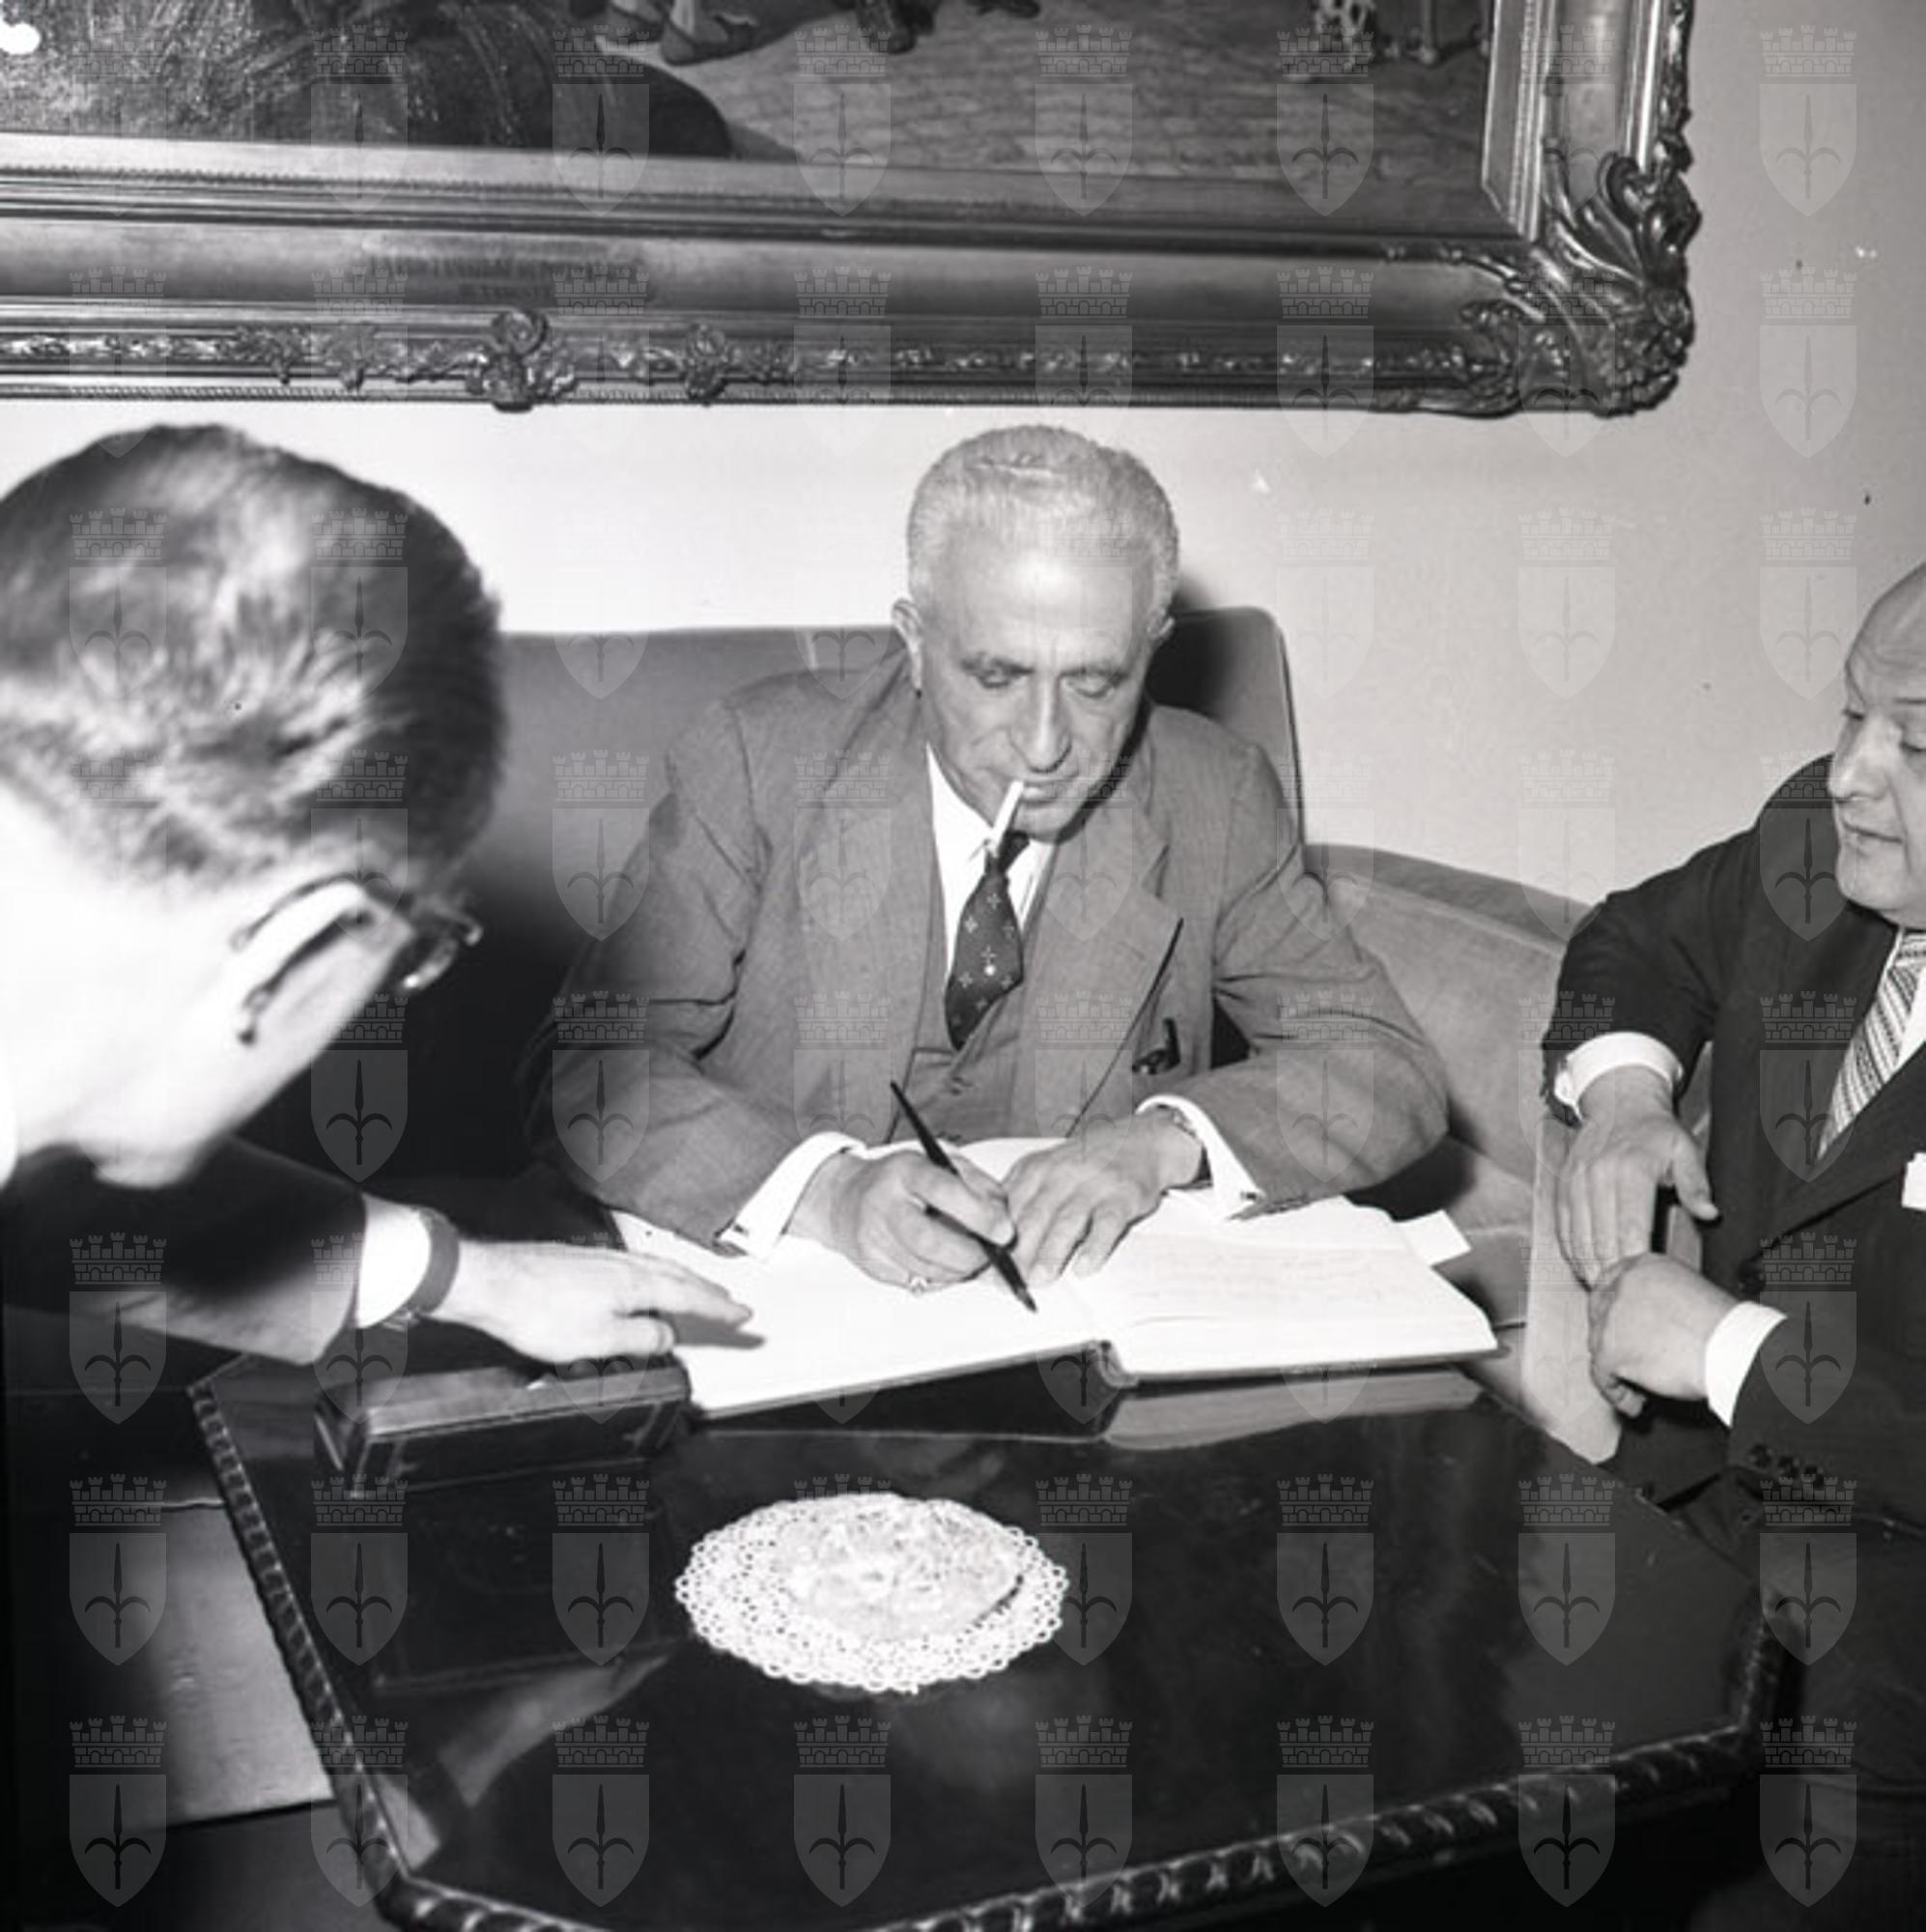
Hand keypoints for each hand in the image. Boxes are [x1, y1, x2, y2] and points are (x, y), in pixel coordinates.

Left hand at [438, 1239, 748, 1362]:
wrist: (493, 1282)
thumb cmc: (537, 1310)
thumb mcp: (598, 1340)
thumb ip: (640, 1339)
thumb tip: (667, 1336)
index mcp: (635, 1284)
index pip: (689, 1297)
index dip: (719, 1308)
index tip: (743, 1314)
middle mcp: (623, 1265)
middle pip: (678, 1277)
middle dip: (709, 1291)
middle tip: (731, 1302)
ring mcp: (603, 1259)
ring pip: (657, 1269)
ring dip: (684, 1280)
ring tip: (697, 1289)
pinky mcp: (583, 1261)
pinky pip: (636, 1266)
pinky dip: (655, 1275)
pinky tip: (643, 1281)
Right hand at [790, 1149, 1014, 1288]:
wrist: (845, 1198)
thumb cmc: (900, 1179)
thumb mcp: (938, 1162)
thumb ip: (974, 1183)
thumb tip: (1001, 1216)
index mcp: (905, 1171)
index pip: (944, 1191)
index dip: (979, 1214)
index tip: (1003, 1230)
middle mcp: (884, 1203)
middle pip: (929, 1241)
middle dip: (969, 1255)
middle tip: (990, 1254)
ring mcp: (874, 1237)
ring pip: (925, 1268)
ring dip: (959, 1270)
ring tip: (971, 1258)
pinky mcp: (872, 1264)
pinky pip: (916, 1281)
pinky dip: (940, 1277)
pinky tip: (945, 1263)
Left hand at [1004, 1114, 1201, 1285]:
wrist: (1139, 1141)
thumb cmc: (1087, 1163)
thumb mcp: (1045, 1170)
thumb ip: (1019, 1199)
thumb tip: (992, 1242)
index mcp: (1035, 1170)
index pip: (1007, 1209)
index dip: (995, 1241)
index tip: (990, 1267)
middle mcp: (1061, 1174)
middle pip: (1033, 1216)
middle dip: (1019, 1251)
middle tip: (1010, 1280)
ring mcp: (1093, 1184)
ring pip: (1067, 1221)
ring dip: (1051, 1252)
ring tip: (1040, 1278)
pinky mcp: (1122, 1196)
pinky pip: (1107, 1224)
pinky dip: (1095, 1247)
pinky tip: (1084, 1266)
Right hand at [1557, 1065, 1716, 1285]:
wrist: (1619, 1103)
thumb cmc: (1654, 1131)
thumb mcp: (1685, 1150)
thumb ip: (1696, 1184)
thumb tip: (1708, 1213)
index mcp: (1630, 1171)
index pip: (1629, 1228)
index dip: (1633, 1261)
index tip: (1643, 1283)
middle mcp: (1598, 1177)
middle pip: (1600, 1238)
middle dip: (1610, 1272)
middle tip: (1621, 1296)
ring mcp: (1576, 1182)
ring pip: (1578, 1236)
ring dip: (1588, 1266)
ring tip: (1602, 1289)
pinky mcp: (1564, 1185)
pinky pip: (1563, 1225)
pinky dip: (1571, 1249)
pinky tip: (1581, 1266)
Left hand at [1587, 1254, 1735, 1415]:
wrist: (1732, 1348)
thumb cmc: (1724, 1327)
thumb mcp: (1689, 1293)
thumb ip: (1659, 1300)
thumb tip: (1646, 1323)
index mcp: (1645, 1267)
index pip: (1609, 1282)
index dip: (1610, 1308)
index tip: (1614, 1326)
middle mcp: (1623, 1286)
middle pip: (1600, 1315)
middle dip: (1612, 1340)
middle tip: (1627, 1359)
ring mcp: (1613, 1317)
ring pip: (1599, 1345)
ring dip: (1617, 1369)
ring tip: (1639, 1388)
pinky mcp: (1611, 1350)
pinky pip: (1602, 1376)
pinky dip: (1617, 1394)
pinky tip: (1633, 1402)